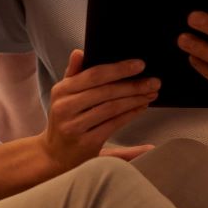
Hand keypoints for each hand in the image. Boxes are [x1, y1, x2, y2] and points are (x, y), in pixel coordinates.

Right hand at [38, 50, 158, 171]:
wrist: (53, 155)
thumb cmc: (64, 121)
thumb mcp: (63, 96)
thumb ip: (74, 74)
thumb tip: (79, 52)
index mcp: (61, 91)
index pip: (93, 75)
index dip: (118, 69)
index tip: (140, 64)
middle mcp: (65, 107)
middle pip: (105, 92)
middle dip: (133, 85)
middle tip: (154, 81)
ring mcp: (75, 126)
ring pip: (111, 108)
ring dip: (135, 100)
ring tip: (151, 93)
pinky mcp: (86, 143)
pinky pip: (113, 124)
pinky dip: (130, 114)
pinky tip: (141, 107)